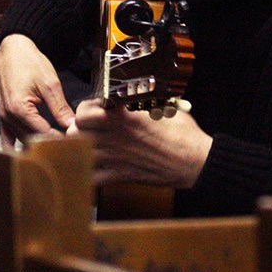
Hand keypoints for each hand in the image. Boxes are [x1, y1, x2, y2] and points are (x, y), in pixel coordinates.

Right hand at [0, 35, 74, 149]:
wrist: (12, 51)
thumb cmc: (28, 62)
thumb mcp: (50, 84)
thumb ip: (60, 107)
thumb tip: (72, 125)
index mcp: (19, 108)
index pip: (43, 134)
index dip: (60, 139)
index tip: (74, 141)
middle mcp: (8, 116)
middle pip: (32, 140)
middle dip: (50, 144)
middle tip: (69, 145)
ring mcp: (3, 117)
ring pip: (22, 141)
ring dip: (37, 145)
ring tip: (57, 145)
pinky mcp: (3, 116)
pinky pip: (7, 138)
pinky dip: (17, 146)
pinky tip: (29, 154)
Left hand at [68, 98, 211, 188]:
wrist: (196, 162)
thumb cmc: (184, 134)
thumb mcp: (164, 108)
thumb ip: (144, 102)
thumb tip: (140, 93)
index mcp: (123, 118)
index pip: (85, 112)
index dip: (84, 110)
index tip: (93, 109)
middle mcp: (115, 138)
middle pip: (75, 132)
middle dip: (77, 128)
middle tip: (86, 128)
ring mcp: (116, 158)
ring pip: (79, 153)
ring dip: (79, 148)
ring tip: (87, 145)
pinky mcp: (121, 176)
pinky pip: (92, 178)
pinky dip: (87, 174)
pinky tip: (91, 168)